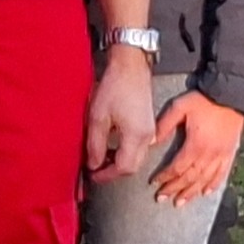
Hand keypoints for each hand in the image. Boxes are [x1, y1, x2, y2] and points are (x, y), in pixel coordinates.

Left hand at [84, 48, 161, 181]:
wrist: (131, 68)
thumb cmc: (113, 89)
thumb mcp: (98, 117)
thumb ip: (96, 144)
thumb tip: (94, 165)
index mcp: (136, 137)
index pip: (124, 168)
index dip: (107, 175)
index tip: (92, 176)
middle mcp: (148, 138)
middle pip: (132, 166)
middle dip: (114, 172)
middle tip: (95, 170)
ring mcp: (151, 131)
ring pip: (137, 158)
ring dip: (119, 162)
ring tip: (100, 158)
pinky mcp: (149, 125)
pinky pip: (139, 147)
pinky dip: (125, 152)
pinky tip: (111, 146)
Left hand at [148, 89, 243, 205]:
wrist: (232, 95)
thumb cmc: (204, 100)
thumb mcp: (179, 107)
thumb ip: (164, 125)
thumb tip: (151, 142)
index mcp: (195, 145)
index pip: (177, 167)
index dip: (165, 177)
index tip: (154, 184)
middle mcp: (210, 155)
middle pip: (190, 178)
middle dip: (174, 189)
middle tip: (162, 198)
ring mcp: (222, 155)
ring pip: (205, 180)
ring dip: (191, 192)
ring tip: (180, 203)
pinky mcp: (230, 152)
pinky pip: (222, 174)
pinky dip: (213, 185)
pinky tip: (206, 193)